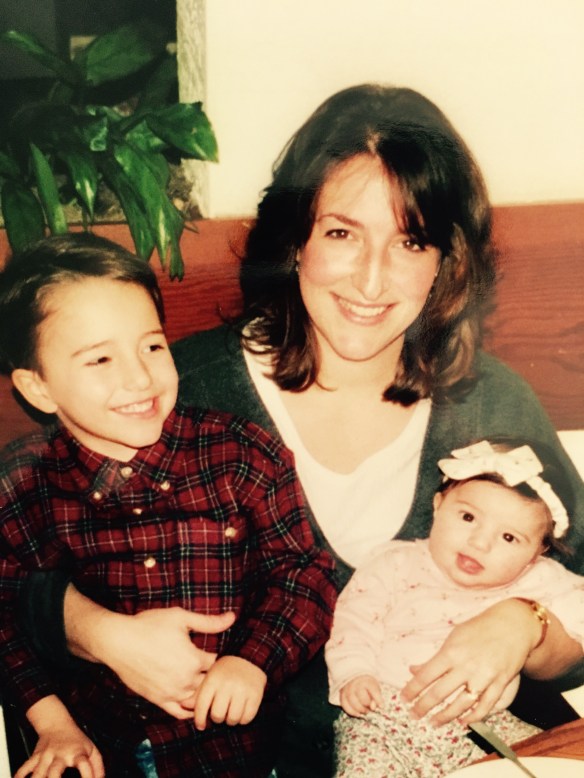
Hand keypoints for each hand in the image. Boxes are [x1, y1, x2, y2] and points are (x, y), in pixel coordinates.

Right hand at [17, 696, 103, 777]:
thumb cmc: (76, 740)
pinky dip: (20, 776)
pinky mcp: (35, 757)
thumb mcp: (91, 749)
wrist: (56, 722)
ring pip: (38, 773)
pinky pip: (24, 769)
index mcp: (77, 753)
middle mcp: (61, 755)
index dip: (88, 776)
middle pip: (55, 771)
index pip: (84, 764)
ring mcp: (46, 756)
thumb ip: (97, 766)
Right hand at [86, 605, 235, 718]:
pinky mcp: (158, 700)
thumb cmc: (149, 626)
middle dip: (211, 675)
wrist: (118, 641)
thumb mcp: (181, 617)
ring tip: (201, 682)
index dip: (216, 656)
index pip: (216, 662)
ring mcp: (171, 693)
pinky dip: (189, 710)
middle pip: (209, 683)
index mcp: (194, 660)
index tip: (213, 651)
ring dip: (202, 692)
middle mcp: (185, 680)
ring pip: (197, 700)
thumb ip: (209, 622)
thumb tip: (233, 618)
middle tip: (208, 667)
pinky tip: (192, 703)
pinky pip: (179, 713)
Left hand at [193, 656, 266, 730]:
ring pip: (232, 719)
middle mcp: (227, 685)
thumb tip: (183, 705)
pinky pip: (246, 718)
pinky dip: (243, 719)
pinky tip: (241, 711)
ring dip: (230, 720)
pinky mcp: (256, 695)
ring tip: (230, 713)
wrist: (248, 658)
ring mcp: (243, 690)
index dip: (199, 719)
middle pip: (217, 715)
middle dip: (217, 718)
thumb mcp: (210, 677)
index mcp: (213, 679)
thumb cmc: (224, 671)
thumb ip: (198, 693)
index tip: (201, 725)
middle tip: (219, 714)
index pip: (202, 705)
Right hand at [339, 675, 382, 716]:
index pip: (373, 689)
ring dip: (360, 709)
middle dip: (367, 705)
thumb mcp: (374, 687)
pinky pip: (345, 705)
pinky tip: (357, 714)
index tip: (381, 706)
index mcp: (366, 680)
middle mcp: (356, 683)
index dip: (378, 699)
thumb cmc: (367, 684)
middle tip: (370, 709)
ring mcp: (347, 689)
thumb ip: (376, 696)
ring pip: (352, 701)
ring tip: (365, 711)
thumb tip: (373, 707)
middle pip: (362, 697)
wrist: (354, 677)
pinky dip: (351, 712)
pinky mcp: (342, 695)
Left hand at [401, 600, 537, 724]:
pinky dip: (474, 717)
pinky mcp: (500, 684)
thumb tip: (413, 670)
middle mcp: (466, 666)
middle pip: (440, 693)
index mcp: (451, 652)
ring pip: (461, 704)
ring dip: (446, 716)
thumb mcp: (453, 638)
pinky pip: (486, 706)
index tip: (403, 699)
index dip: (412, 689)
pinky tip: (463, 721)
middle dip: (423, 706)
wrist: (512, 625)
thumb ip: (434, 658)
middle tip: (414, 715)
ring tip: (434, 722)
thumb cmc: (478, 629)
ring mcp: (484, 676)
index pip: (426, 675)